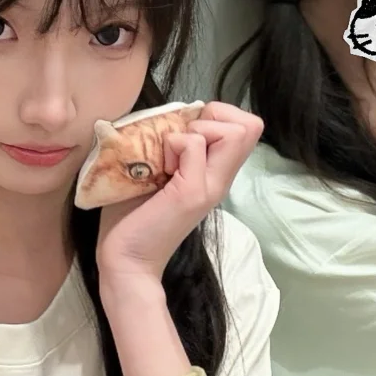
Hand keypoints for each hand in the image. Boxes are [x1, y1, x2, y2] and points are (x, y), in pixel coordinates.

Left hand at [95, 102, 262, 286]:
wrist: (125, 259)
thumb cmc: (132, 216)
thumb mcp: (158, 171)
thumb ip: (173, 147)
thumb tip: (173, 117)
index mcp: (214, 173)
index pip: (247, 127)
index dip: (218, 116)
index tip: (186, 133)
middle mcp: (220, 179)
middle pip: (251, 126)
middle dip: (214, 116)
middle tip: (182, 140)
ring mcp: (210, 186)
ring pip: (235, 131)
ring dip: (197, 130)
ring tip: (171, 155)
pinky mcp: (192, 192)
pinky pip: (194, 145)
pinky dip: (173, 144)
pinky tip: (159, 169)